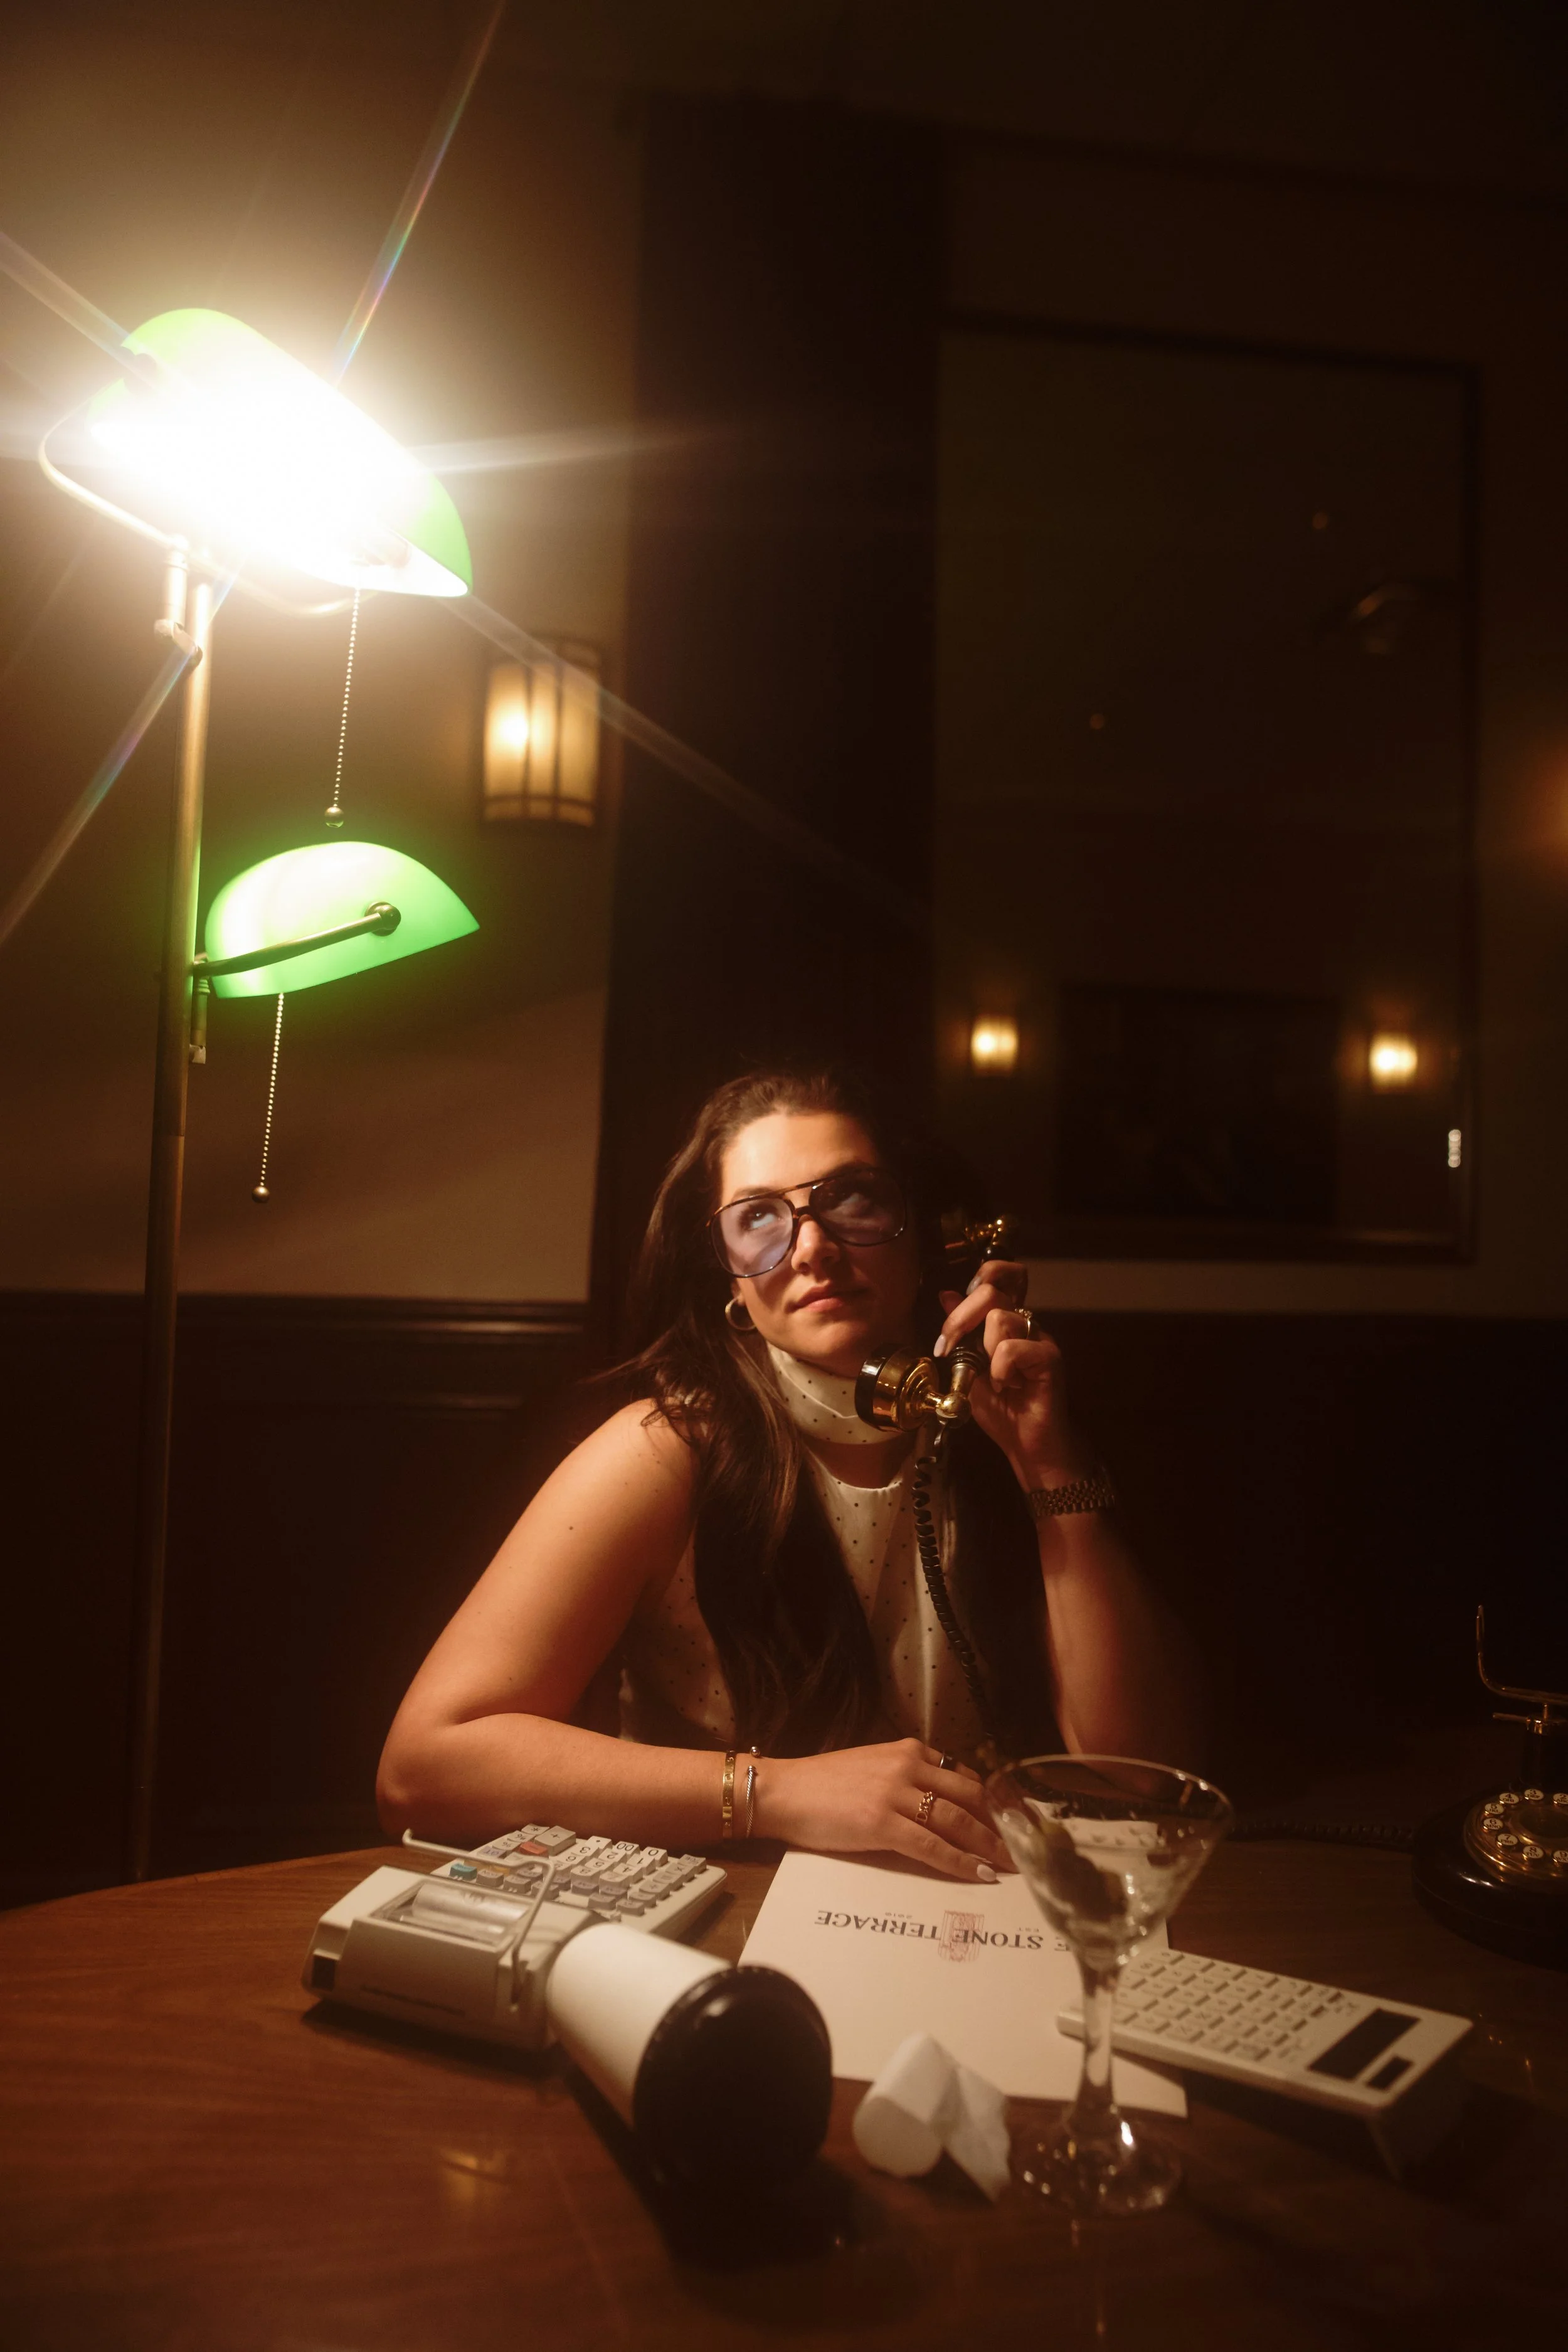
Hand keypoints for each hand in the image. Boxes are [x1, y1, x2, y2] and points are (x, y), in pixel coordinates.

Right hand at [752, 1737, 1012, 1881]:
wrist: (783, 1791)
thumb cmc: (824, 1784)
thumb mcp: (874, 1766)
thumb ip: (909, 1777)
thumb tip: (943, 1802)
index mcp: (909, 1750)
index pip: (965, 1777)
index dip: (994, 1802)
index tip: (1015, 1821)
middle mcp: (908, 1766)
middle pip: (970, 1798)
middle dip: (1001, 1825)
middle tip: (1025, 1847)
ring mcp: (895, 1794)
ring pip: (956, 1822)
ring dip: (989, 1846)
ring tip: (1010, 1865)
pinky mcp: (881, 1823)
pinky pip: (931, 1846)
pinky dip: (959, 1862)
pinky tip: (978, 1874)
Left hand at [934, 1258, 1087, 1489]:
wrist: (1029, 1445)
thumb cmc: (1003, 1410)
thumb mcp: (968, 1368)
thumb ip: (961, 1333)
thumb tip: (946, 1295)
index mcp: (1007, 1322)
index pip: (1004, 1274)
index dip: (981, 1278)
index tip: (958, 1315)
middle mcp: (1025, 1323)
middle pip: (993, 1290)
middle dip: (960, 1318)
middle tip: (948, 1347)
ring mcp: (1040, 1338)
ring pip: (1000, 1318)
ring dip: (985, 1352)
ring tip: (994, 1378)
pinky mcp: (1050, 1358)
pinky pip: (1012, 1348)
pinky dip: (1000, 1370)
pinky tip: (1008, 1386)